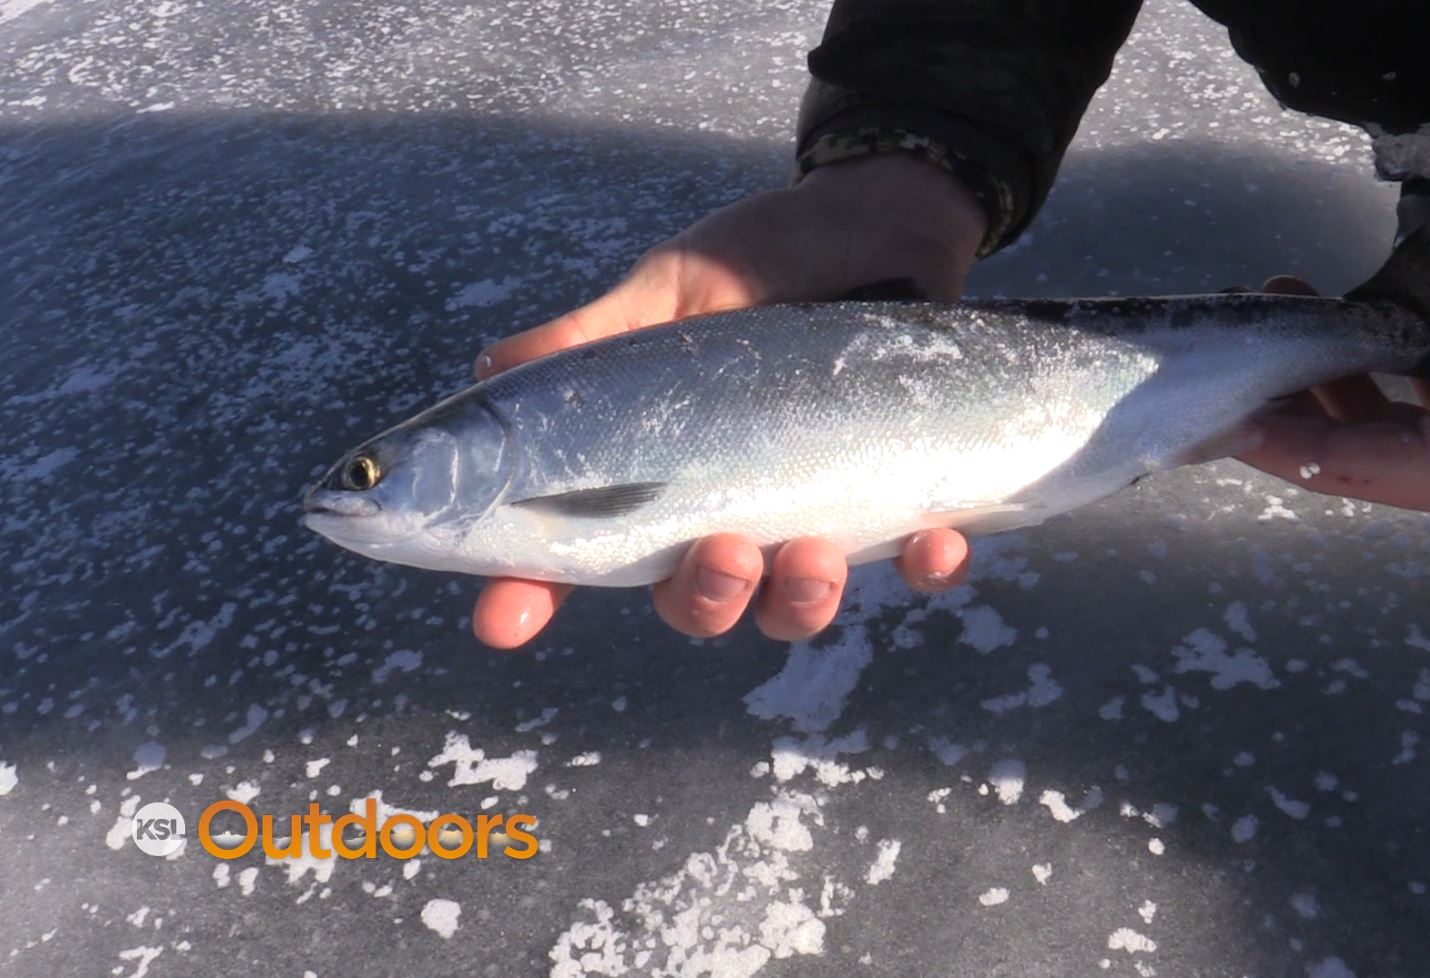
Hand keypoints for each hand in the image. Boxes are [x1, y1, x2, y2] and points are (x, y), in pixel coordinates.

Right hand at [471, 155, 987, 647]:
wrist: (878, 217)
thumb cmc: (761, 255)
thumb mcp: (675, 285)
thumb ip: (598, 333)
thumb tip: (494, 368)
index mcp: (656, 467)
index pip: (579, 550)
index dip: (534, 595)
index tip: (506, 621)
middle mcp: (727, 506)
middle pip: (697, 601)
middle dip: (706, 600)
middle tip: (727, 555)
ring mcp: (814, 508)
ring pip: (794, 605)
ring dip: (801, 601)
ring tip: (815, 557)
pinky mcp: (900, 494)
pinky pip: (915, 563)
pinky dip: (927, 566)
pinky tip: (936, 544)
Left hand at [1239, 216, 1429, 527]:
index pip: (1351, 468)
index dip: (1271, 439)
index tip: (1203, 400)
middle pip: (1351, 456)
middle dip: (1279, 408)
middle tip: (1226, 341)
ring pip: (1379, 428)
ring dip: (1319, 381)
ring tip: (1276, 309)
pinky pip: (1416, 402)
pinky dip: (1368, 366)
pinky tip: (1346, 325)